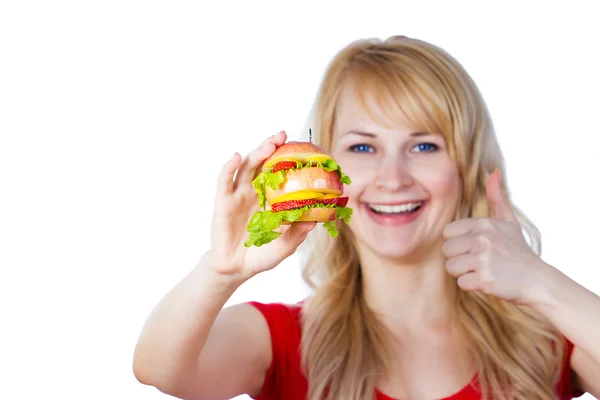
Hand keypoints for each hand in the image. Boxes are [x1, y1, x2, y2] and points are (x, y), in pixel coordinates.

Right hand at [208, 131, 315, 281]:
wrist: (236, 269)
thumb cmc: (261, 256)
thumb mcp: (284, 246)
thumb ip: (296, 234)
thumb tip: (314, 221)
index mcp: (269, 198)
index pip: (277, 171)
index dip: (286, 158)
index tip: (301, 146)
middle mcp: (253, 192)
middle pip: (261, 162)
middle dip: (271, 147)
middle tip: (284, 136)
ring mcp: (237, 195)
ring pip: (245, 167)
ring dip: (256, 153)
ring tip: (268, 145)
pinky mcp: (223, 202)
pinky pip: (225, 181)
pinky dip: (229, 167)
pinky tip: (237, 157)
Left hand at [442, 169, 547, 303]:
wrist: (537, 280)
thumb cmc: (518, 251)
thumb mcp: (509, 221)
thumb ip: (497, 198)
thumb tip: (493, 172)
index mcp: (484, 224)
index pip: (447, 232)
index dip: (458, 242)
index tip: (475, 247)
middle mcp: (482, 239)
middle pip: (447, 250)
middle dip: (459, 258)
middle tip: (479, 261)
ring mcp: (483, 259)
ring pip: (451, 267)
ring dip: (464, 273)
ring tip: (483, 270)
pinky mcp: (484, 279)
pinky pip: (461, 283)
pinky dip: (472, 285)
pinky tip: (488, 281)